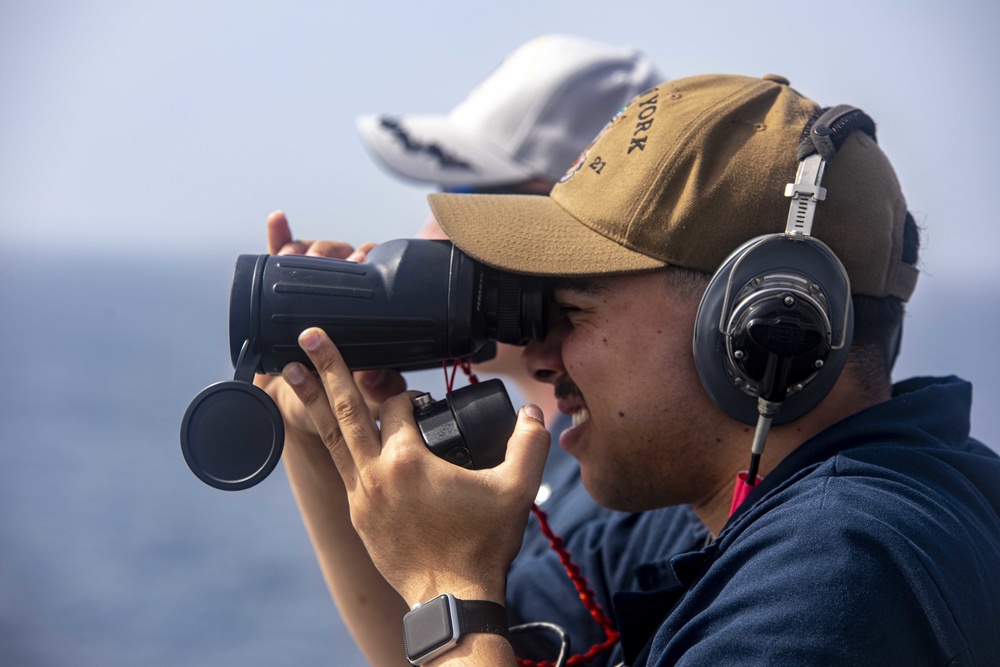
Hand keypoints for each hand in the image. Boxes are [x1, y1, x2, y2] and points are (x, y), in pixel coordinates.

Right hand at [253, 211, 405, 430]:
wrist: (304, 415)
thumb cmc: (343, 403)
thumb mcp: (367, 397)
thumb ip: (380, 388)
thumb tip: (384, 376)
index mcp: (368, 311)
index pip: (372, 270)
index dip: (366, 256)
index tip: (360, 258)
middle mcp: (341, 296)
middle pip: (339, 255)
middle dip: (330, 249)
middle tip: (322, 258)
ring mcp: (309, 293)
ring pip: (310, 254)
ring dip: (303, 245)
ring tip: (295, 252)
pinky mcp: (280, 297)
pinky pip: (279, 259)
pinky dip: (280, 236)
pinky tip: (279, 220)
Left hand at [283, 327, 549, 605]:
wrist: (452, 598)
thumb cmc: (481, 546)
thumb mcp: (516, 490)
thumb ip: (529, 444)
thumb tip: (534, 413)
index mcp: (409, 460)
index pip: (401, 406)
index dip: (408, 392)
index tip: (415, 393)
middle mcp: (377, 473)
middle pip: (348, 407)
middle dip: (329, 366)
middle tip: (309, 334)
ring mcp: (361, 496)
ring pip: (332, 435)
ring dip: (312, 399)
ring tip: (290, 371)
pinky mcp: (358, 516)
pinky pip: (340, 468)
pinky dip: (331, 442)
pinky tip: (326, 433)